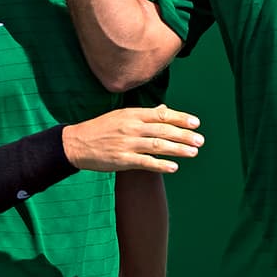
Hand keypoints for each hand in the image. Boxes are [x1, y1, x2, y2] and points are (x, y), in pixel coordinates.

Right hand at [63, 104, 201, 172]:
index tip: (196, 123)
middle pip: (163, 130)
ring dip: (178, 149)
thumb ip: (144, 114)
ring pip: (158, 146)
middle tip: (200, 140)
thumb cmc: (100, 128)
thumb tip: (164, 109)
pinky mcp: (122, 159)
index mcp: (132, 114)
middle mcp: (131, 127)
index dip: (180, 118)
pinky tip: (174, 167)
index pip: (162, 115)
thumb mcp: (121, 115)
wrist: (76, 143)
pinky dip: (161, 165)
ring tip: (193, 152)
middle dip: (184, 135)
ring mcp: (127, 144)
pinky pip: (145, 162)